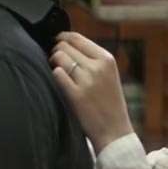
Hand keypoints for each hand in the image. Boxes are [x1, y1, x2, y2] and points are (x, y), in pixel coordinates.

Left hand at [50, 32, 133, 153]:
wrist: (114, 131)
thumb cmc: (110, 103)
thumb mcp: (108, 74)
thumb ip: (93, 59)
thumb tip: (68, 44)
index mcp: (106, 59)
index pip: (77, 38)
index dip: (62, 37)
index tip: (56, 41)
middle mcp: (97, 66)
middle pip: (65, 46)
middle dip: (56, 51)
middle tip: (54, 60)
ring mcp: (87, 80)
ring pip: (59, 58)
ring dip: (53, 62)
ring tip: (55, 70)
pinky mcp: (77, 95)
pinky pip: (57, 74)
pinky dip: (54, 75)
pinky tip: (58, 81)